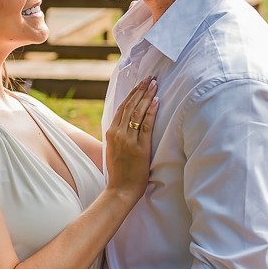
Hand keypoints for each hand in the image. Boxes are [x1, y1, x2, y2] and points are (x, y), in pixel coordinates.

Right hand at [104, 77, 157, 199]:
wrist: (120, 190)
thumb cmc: (119, 173)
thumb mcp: (114, 150)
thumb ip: (119, 137)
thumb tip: (127, 126)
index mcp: (110, 132)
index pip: (122, 108)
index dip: (132, 94)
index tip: (140, 84)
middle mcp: (118, 133)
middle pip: (130, 106)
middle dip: (141, 90)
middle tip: (150, 78)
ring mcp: (128, 140)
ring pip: (138, 112)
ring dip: (147, 96)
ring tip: (155, 85)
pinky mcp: (139, 147)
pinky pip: (146, 125)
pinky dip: (151, 112)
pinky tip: (157, 101)